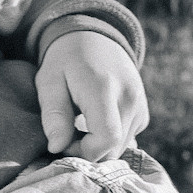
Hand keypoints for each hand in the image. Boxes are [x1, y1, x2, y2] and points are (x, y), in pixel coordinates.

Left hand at [35, 29, 146, 160]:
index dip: (84, 151)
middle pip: (115, 148)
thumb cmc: (65, 62)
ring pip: (122, 147)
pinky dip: (110, 140)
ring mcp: (140, 105)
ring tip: (77, 130)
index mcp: (104, 90)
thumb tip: (56, 148)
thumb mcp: (49, 83)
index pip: (107, 138)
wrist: (95, 40)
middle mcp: (130, 98)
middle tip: (67, 138)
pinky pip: (128, 139)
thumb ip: (54, 115)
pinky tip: (92, 126)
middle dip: (88, 152)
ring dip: (98, 147)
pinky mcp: (143, 112)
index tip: (63, 143)